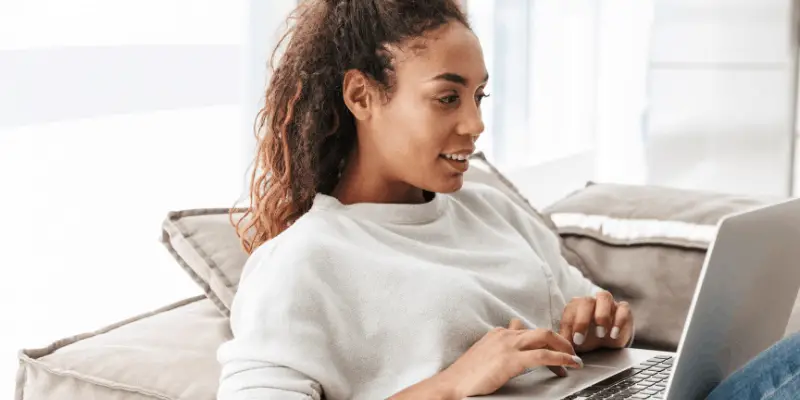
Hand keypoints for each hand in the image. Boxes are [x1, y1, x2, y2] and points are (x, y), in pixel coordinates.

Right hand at [440, 318, 583, 397]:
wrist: (452, 385)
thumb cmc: (466, 375)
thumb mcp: (484, 355)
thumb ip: (499, 348)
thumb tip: (513, 342)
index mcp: (498, 334)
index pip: (527, 329)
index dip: (544, 339)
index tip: (553, 349)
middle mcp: (505, 335)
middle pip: (541, 330)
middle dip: (560, 340)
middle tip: (571, 353)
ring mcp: (508, 346)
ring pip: (546, 337)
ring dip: (564, 347)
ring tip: (575, 359)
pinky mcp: (511, 360)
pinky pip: (544, 355)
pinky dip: (561, 358)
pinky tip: (570, 364)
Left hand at [559, 291, 633, 352]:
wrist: (609, 342)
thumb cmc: (588, 339)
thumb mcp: (576, 342)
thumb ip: (566, 342)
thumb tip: (557, 350)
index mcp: (576, 306)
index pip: (570, 310)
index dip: (570, 325)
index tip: (574, 341)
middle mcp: (591, 301)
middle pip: (586, 301)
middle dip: (582, 320)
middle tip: (581, 339)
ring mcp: (608, 303)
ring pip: (604, 297)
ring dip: (602, 315)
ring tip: (601, 334)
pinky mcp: (623, 309)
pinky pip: (623, 308)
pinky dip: (619, 320)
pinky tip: (614, 334)